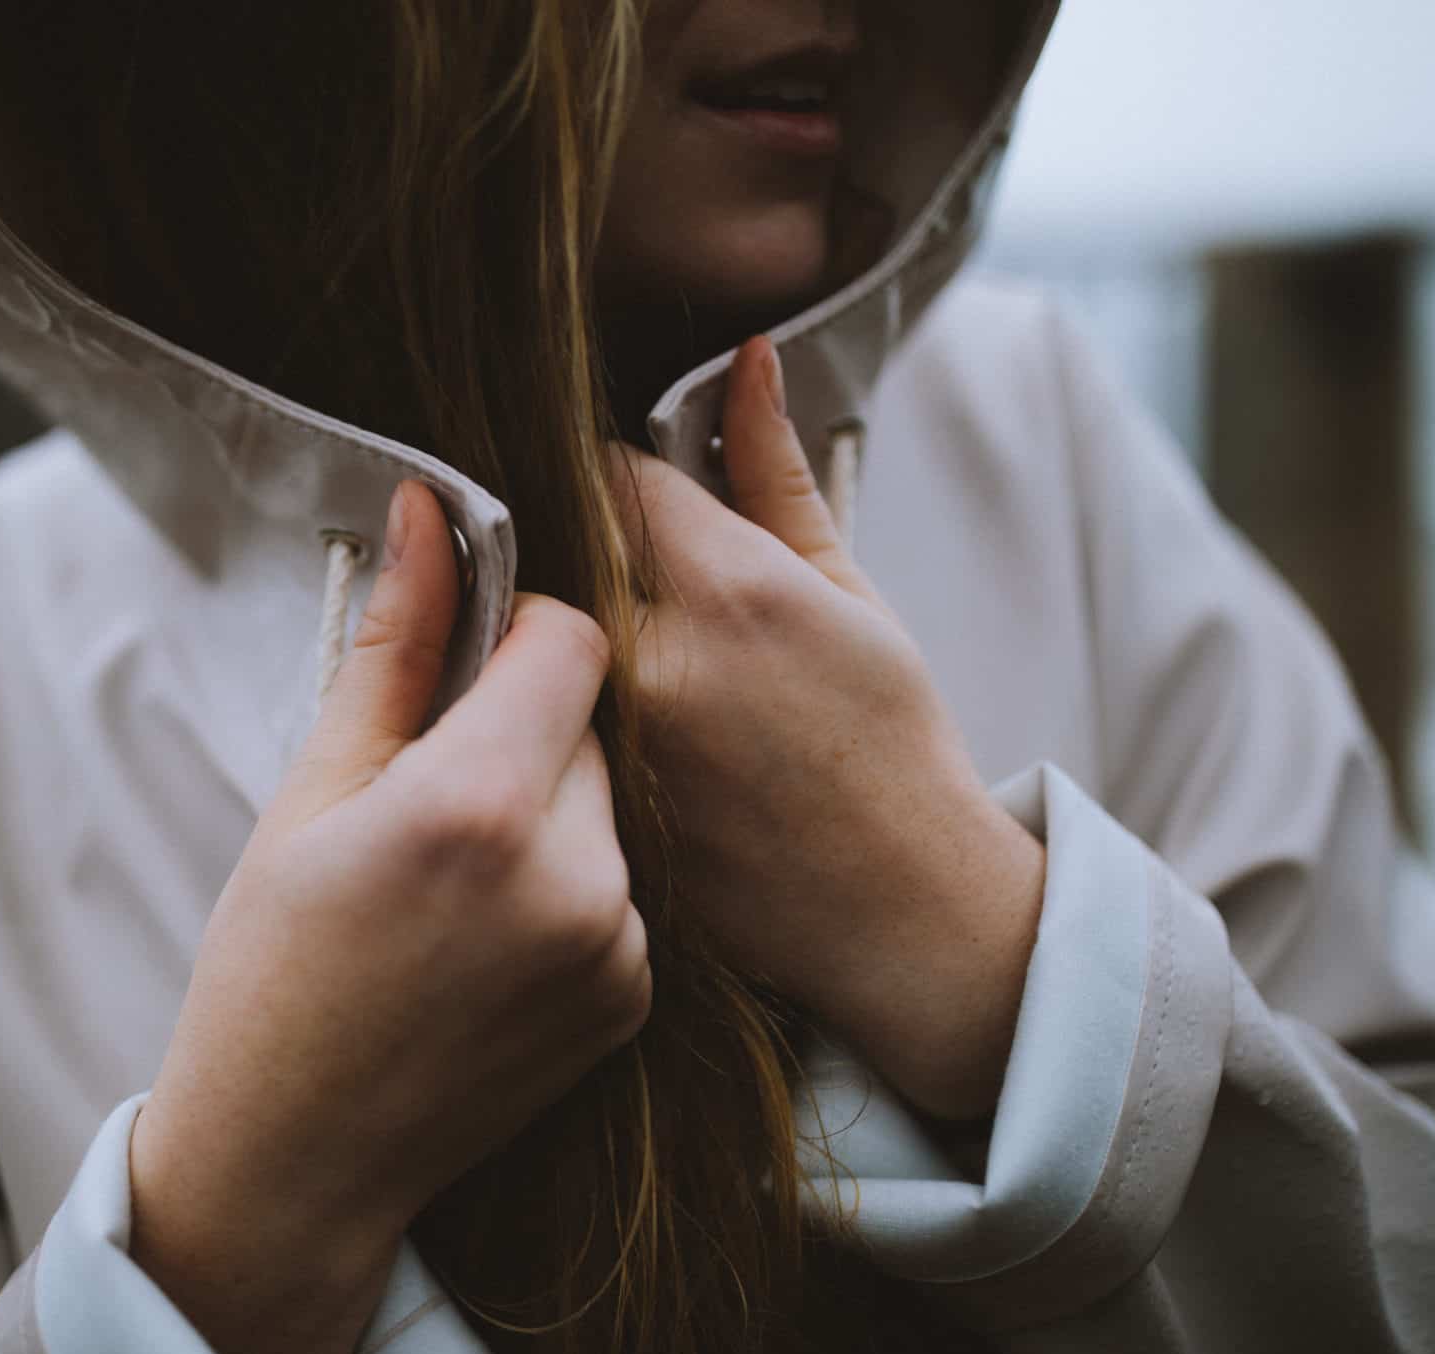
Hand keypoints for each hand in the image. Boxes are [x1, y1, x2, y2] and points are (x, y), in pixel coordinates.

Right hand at [130, 482, 648, 1353]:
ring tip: (457, 877)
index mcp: (477, 805)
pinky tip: (490, 935)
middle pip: (594, 719)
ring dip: (551, 806)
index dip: (521, 632)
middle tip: (435, 792)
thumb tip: (428, 510)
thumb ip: (394, 646)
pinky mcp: (635, 995)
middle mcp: (573, 873)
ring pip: (610, 801)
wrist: (297, 1155)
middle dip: (526, 729)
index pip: (573, 636)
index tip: (467, 668)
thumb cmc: (274, 967)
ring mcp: (617, 944)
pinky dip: (573, 883)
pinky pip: (625, 883)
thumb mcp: (313, 792)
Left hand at [612, 337, 1043, 1119]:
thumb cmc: (889, 742)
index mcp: (729, 589)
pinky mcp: (590, 804)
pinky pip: (538, 718)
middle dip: (570, 533)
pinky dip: (549, 699)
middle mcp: (654, 661)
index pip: (611, 471)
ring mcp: (611, 741)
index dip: (613, 464)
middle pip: (554, 546)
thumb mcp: (851, 593)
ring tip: (616, 638)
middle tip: (600, 550)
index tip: (625, 479)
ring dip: (554, 614)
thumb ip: (774, 476)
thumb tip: (745, 363)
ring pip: (536, 634)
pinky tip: (589, 713)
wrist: (899, 909)